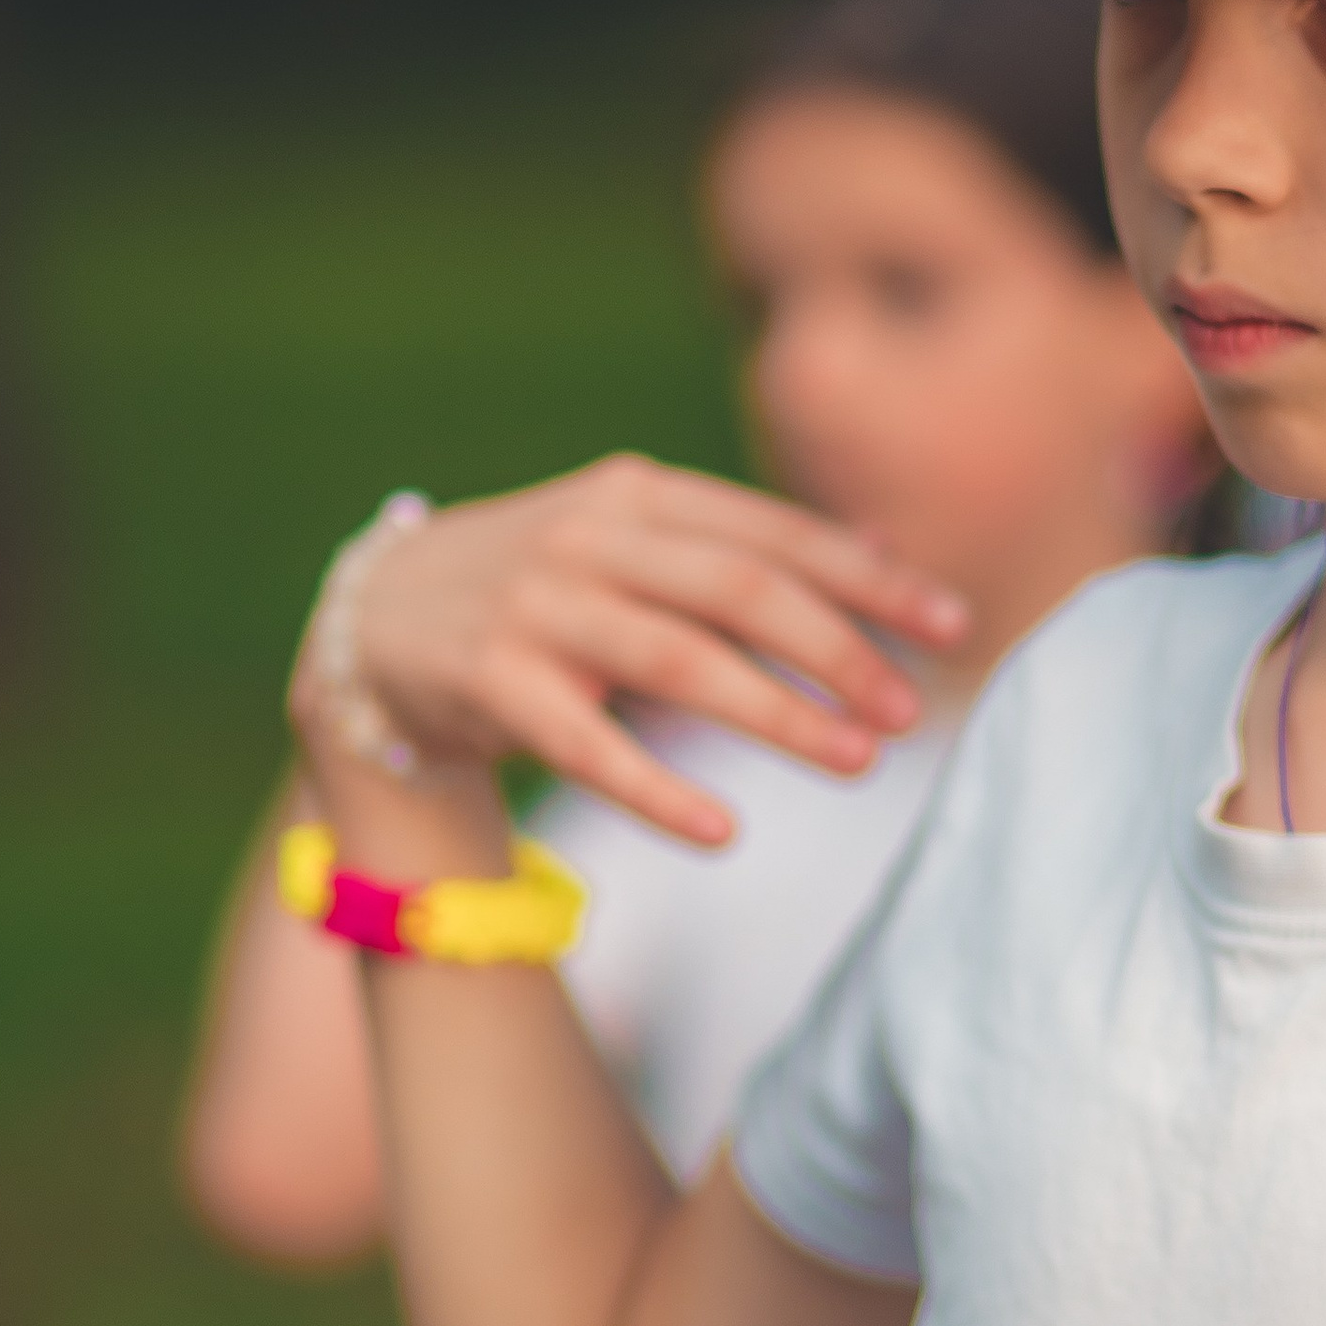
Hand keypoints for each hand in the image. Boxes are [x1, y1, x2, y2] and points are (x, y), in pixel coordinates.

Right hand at [288, 457, 968, 846]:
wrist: (370, 624)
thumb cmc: (539, 590)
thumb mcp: (637, 545)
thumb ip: (751, 549)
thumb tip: (889, 554)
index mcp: (640, 497)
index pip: (777, 533)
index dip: (871, 580)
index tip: (954, 627)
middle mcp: (591, 540)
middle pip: (740, 590)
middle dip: (838, 652)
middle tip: (911, 714)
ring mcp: (535, 608)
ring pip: (677, 661)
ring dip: (775, 714)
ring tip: (855, 762)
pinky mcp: (488, 683)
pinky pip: (587, 745)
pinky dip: (658, 789)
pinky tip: (724, 828)